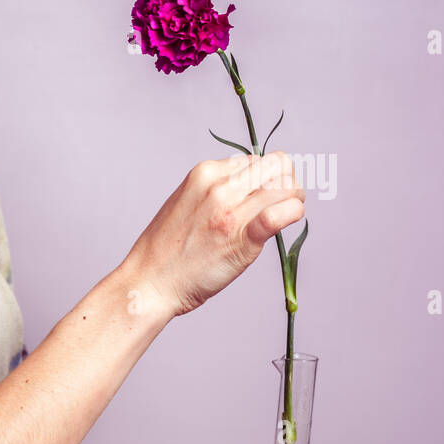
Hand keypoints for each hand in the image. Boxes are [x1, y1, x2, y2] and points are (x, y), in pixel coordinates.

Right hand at [125, 152, 305, 317]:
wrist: (150, 282)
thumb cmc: (165, 250)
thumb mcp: (185, 202)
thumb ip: (215, 191)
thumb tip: (248, 189)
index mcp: (204, 173)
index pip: (256, 160)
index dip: (267, 178)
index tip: (265, 196)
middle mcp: (219, 186)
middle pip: (278, 165)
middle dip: (287, 181)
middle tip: (282, 203)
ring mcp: (230, 210)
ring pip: (286, 186)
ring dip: (294, 199)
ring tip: (284, 216)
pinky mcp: (241, 237)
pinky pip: (281, 213)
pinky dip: (293, 213)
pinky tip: (288, 220)